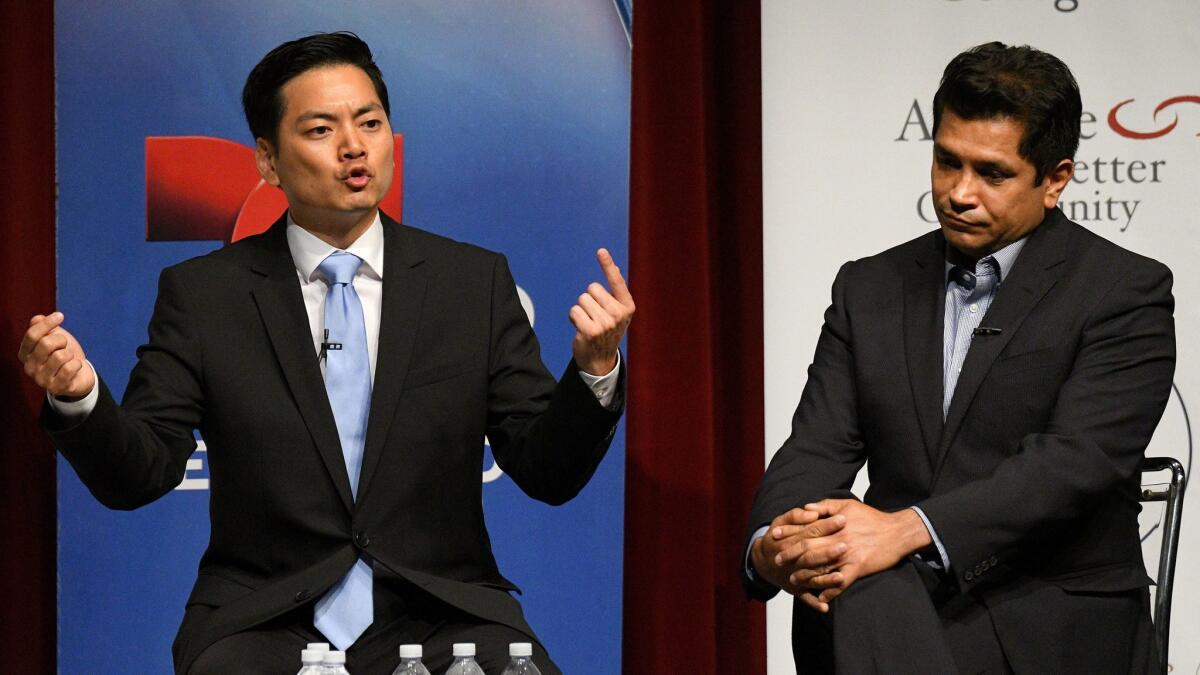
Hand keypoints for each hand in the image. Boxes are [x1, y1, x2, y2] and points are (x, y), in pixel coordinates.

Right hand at [18, 312, 94, 398]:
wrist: (79, 375)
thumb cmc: (64, 354)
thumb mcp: (54, 337)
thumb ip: (44, 328)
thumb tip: (38, 318)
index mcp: (24, 353)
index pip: (32, 335)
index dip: (47, 323)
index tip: (60, 316)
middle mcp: (29, 367)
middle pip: (46, 343)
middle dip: (61, 340)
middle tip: (65, 345)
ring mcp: (41, 380)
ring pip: (60, 356)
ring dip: (70, 354)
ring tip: (69, 358)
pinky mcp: (55, 388)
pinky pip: (69, 368)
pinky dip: (77, 364)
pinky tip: (75, 366)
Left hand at [569, 248, 634, 374]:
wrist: (601, 360)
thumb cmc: (607, 331)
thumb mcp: (617, 312)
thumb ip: (616, 292)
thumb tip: (615, 268)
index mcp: (627, 307)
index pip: (616, 281)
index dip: (608, 265)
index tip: (600, 251)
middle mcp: (619, 314)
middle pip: (592, 289)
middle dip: (589, 300)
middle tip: (595, 316)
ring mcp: (605, 323)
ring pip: (582, 300)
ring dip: (581, 310)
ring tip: (588, 323)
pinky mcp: (590, 331)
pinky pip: (574, 311)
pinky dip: (573, 318)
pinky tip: (581, 329)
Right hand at [750, 508, 847, 612]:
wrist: (763, 561)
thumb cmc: (776, 538)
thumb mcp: (781, 521)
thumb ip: (796, 516)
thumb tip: (813, 512)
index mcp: (788, 540)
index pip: (811, 532)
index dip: (826, 525)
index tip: (843, 519)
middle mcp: (791, 560)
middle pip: (811, 555)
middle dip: (828, 551)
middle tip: (846, 546)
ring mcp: (794, 576)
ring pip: (811, 578)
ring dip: (825, 580)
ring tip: (841, 577)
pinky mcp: (796, 589)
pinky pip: (806, 597)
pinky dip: (815, 603)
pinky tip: (825, 606)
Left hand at [780, 500, 931, 603]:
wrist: (898, 532)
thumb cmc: (872, 518)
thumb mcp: (848, 504)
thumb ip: (825, 505)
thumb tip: (806, 507)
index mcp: (834, 523)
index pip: (805, 527)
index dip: (788, 532)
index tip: (774, 535)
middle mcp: (838, 539)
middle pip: (808, 547)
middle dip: (790, 554)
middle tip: (777, 560)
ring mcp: (847, 554)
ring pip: (820, 567)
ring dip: (805, 575)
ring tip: (793, 580)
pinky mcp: (858, 568)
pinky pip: (840, 582)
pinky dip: (829, 590)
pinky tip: (820, 597)